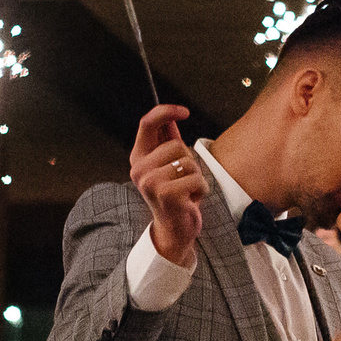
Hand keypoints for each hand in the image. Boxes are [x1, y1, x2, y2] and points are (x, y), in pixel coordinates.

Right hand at [128, 105, 204, 267]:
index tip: (184, 112)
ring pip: (188, 161)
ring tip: (187, 191)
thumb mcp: (170, 165)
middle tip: (182, 180)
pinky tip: (191, 200)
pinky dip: (201, 189)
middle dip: (189, 161)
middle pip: (176, 144)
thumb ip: (168, 140)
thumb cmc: (175, 195)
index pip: (147, 123)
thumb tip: (172, 116)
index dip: (166, 111)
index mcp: (138, 158)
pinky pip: (196, 178)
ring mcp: (150, 183)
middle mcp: (139, 169)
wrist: (175, 230)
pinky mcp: (166, 195)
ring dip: (196, 177)